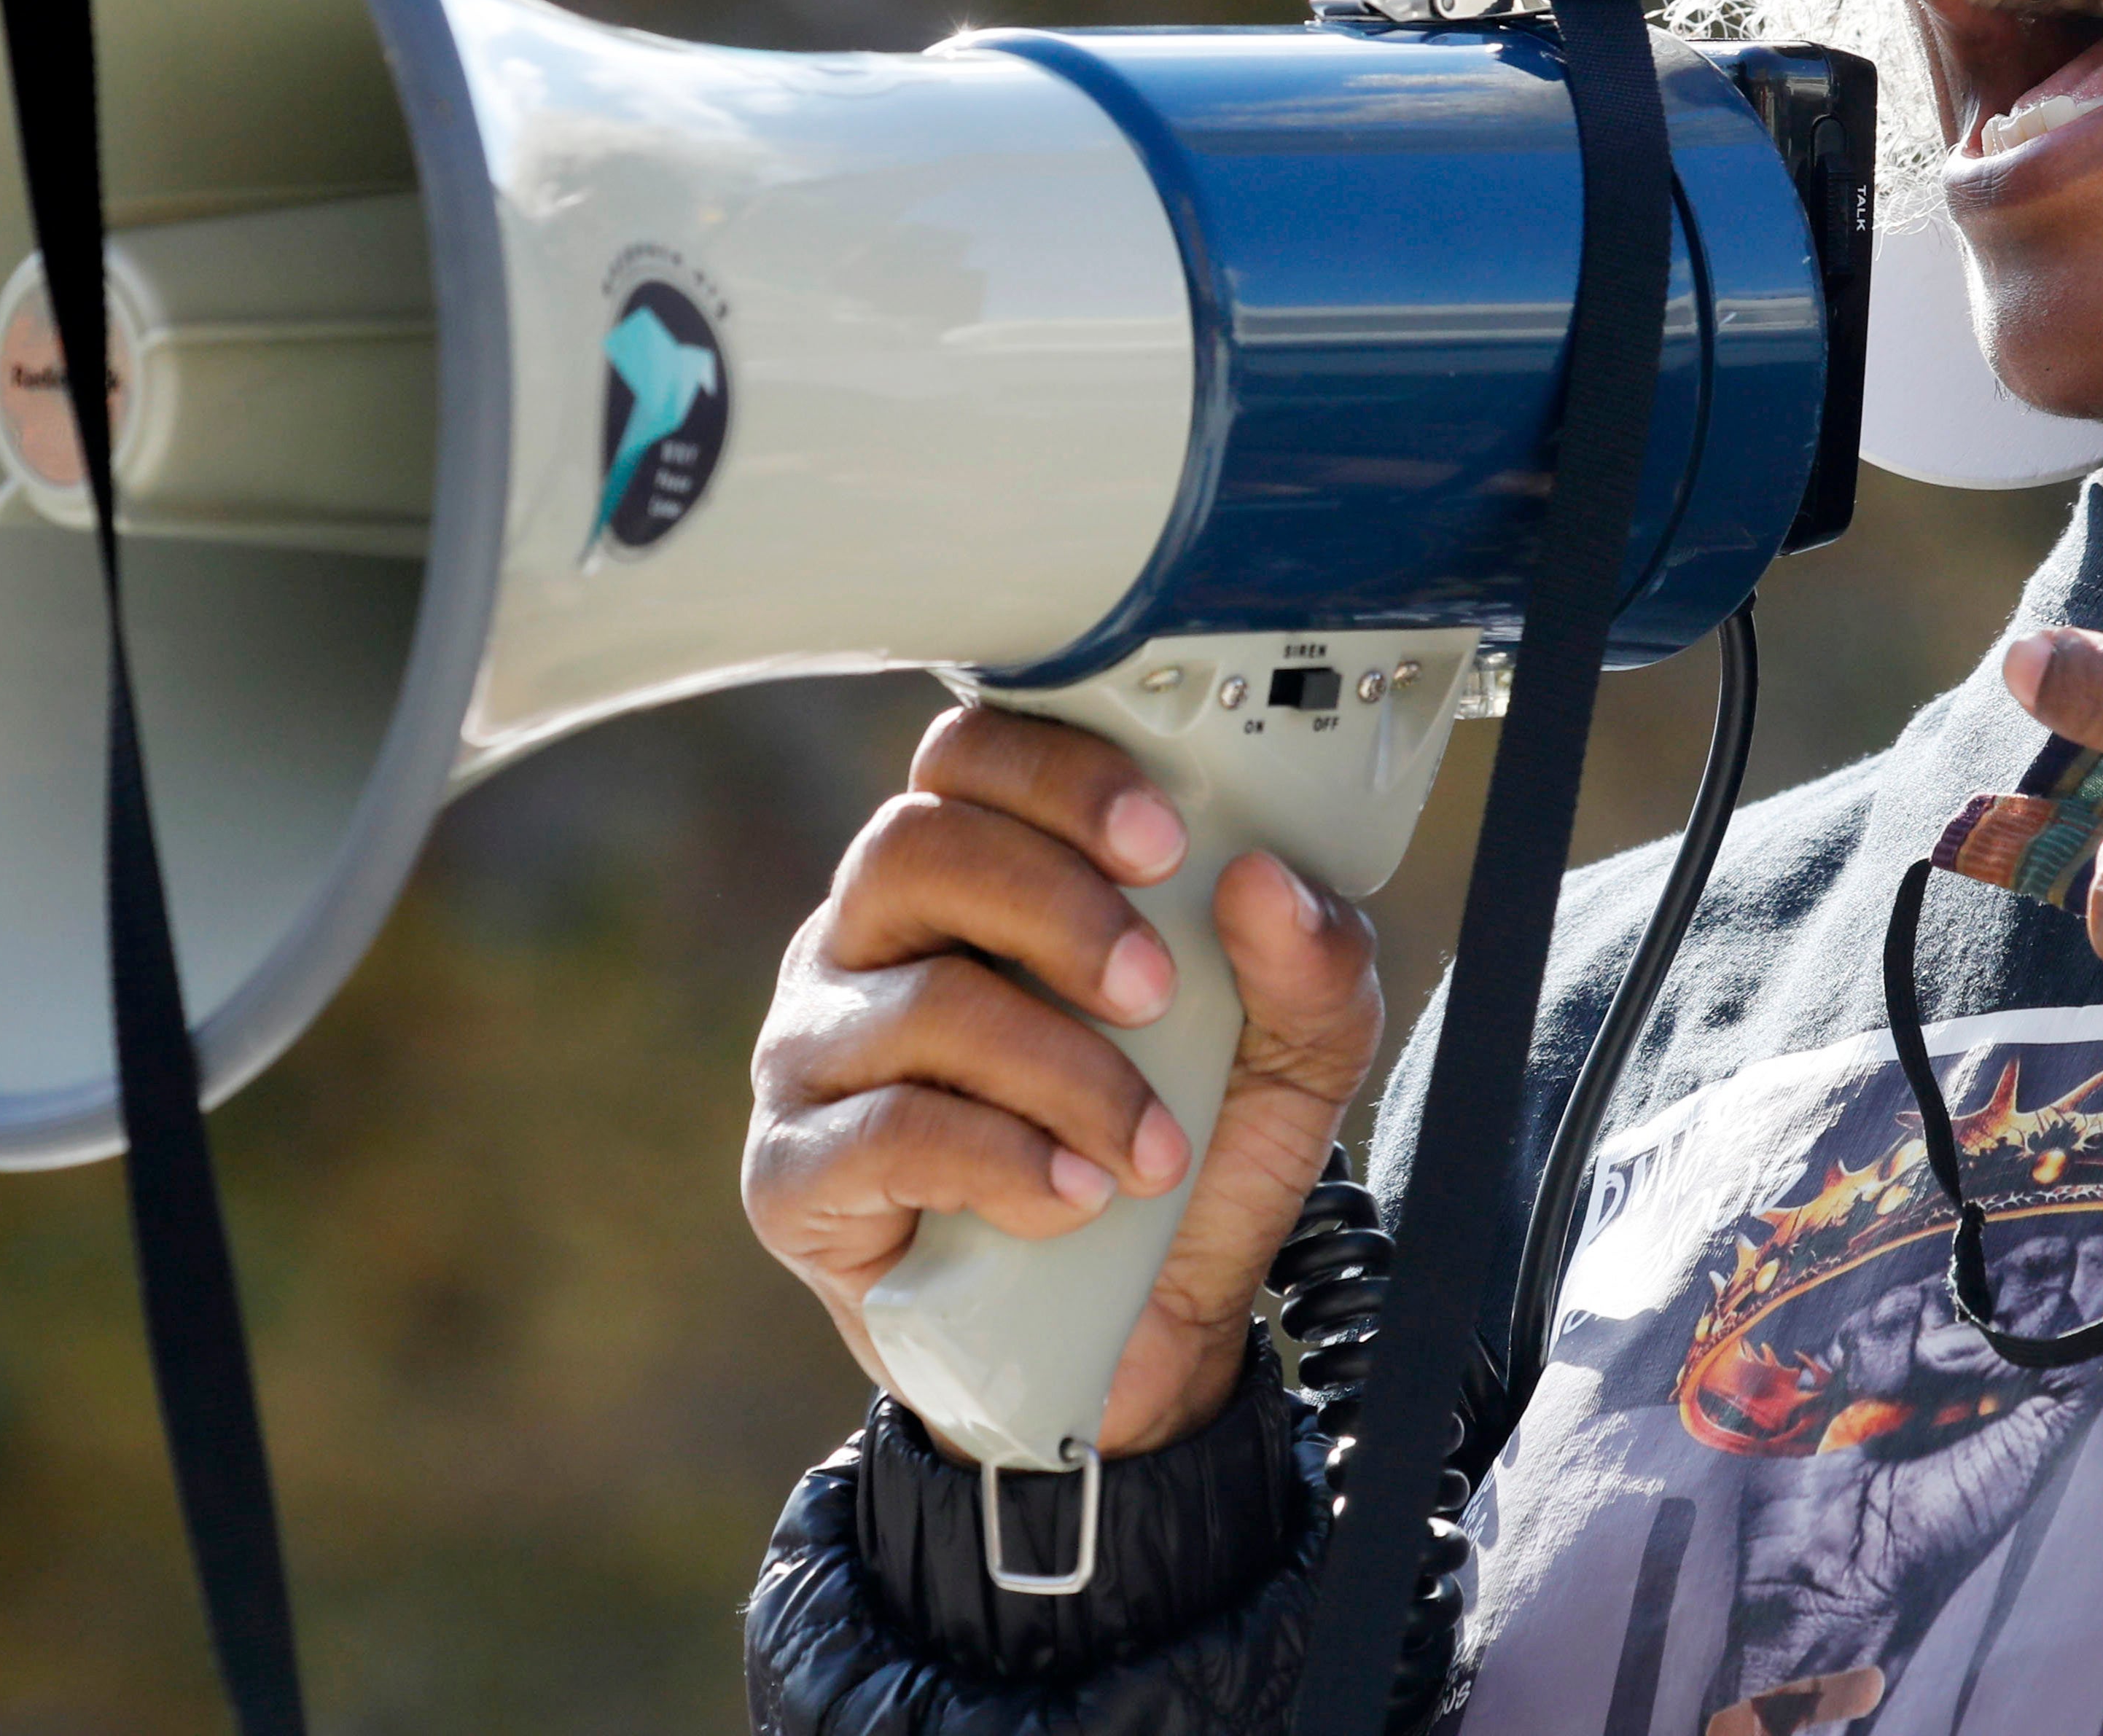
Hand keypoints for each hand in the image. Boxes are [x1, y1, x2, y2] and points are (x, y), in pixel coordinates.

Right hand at [744, 698, 1381, 1454]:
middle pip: (918, 846)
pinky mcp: (793, 1174)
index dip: (1058, 778)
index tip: (1165, 840)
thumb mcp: (1289, 1059)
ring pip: (921, 1001)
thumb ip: (1309, 964)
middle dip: (1060, 910)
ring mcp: (816, 1052)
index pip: (968, 757)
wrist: (1130, 1344)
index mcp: (974, 874)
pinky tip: (1077, 1197)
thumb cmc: (1184, 1156)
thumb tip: (1268, 881)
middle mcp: (872, 940)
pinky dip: (1003, 1162)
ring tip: (1150, 1149)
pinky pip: (883, 1133)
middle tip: (1156, 991)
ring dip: (1064, 1070)